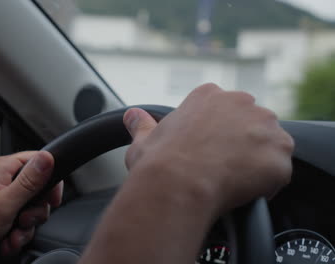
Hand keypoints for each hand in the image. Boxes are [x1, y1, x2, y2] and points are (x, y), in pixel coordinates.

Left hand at [0, 151, 62, 258]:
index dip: (50, 180)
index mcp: (0, 168)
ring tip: (11, 237)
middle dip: (33, 212)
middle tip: (23, 222)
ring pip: (24, 207)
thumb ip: (30, 182)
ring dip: (23, 227)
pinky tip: (5, 242)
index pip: (36, 161)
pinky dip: (12, 232)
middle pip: (34, 188)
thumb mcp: (4, 204)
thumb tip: (49, 157)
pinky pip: (11, 217)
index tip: (52, 200)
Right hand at [123, 83, 292, 214]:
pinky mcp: (279, 154)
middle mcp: (241, 102)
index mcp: (209, 96)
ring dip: (256, 161)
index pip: (224, 111)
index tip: (208, 151)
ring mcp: (264, 126)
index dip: (218, 135)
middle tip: (221, 167)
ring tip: (231, 180)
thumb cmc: (158, 163)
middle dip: (241, 144)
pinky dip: (266, 183)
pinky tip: (242, 191)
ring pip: (269, 144)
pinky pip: (279, 170)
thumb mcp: (144, 140)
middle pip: (251, 123)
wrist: (176, 185)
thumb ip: (142, 124)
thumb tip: (132, 116)